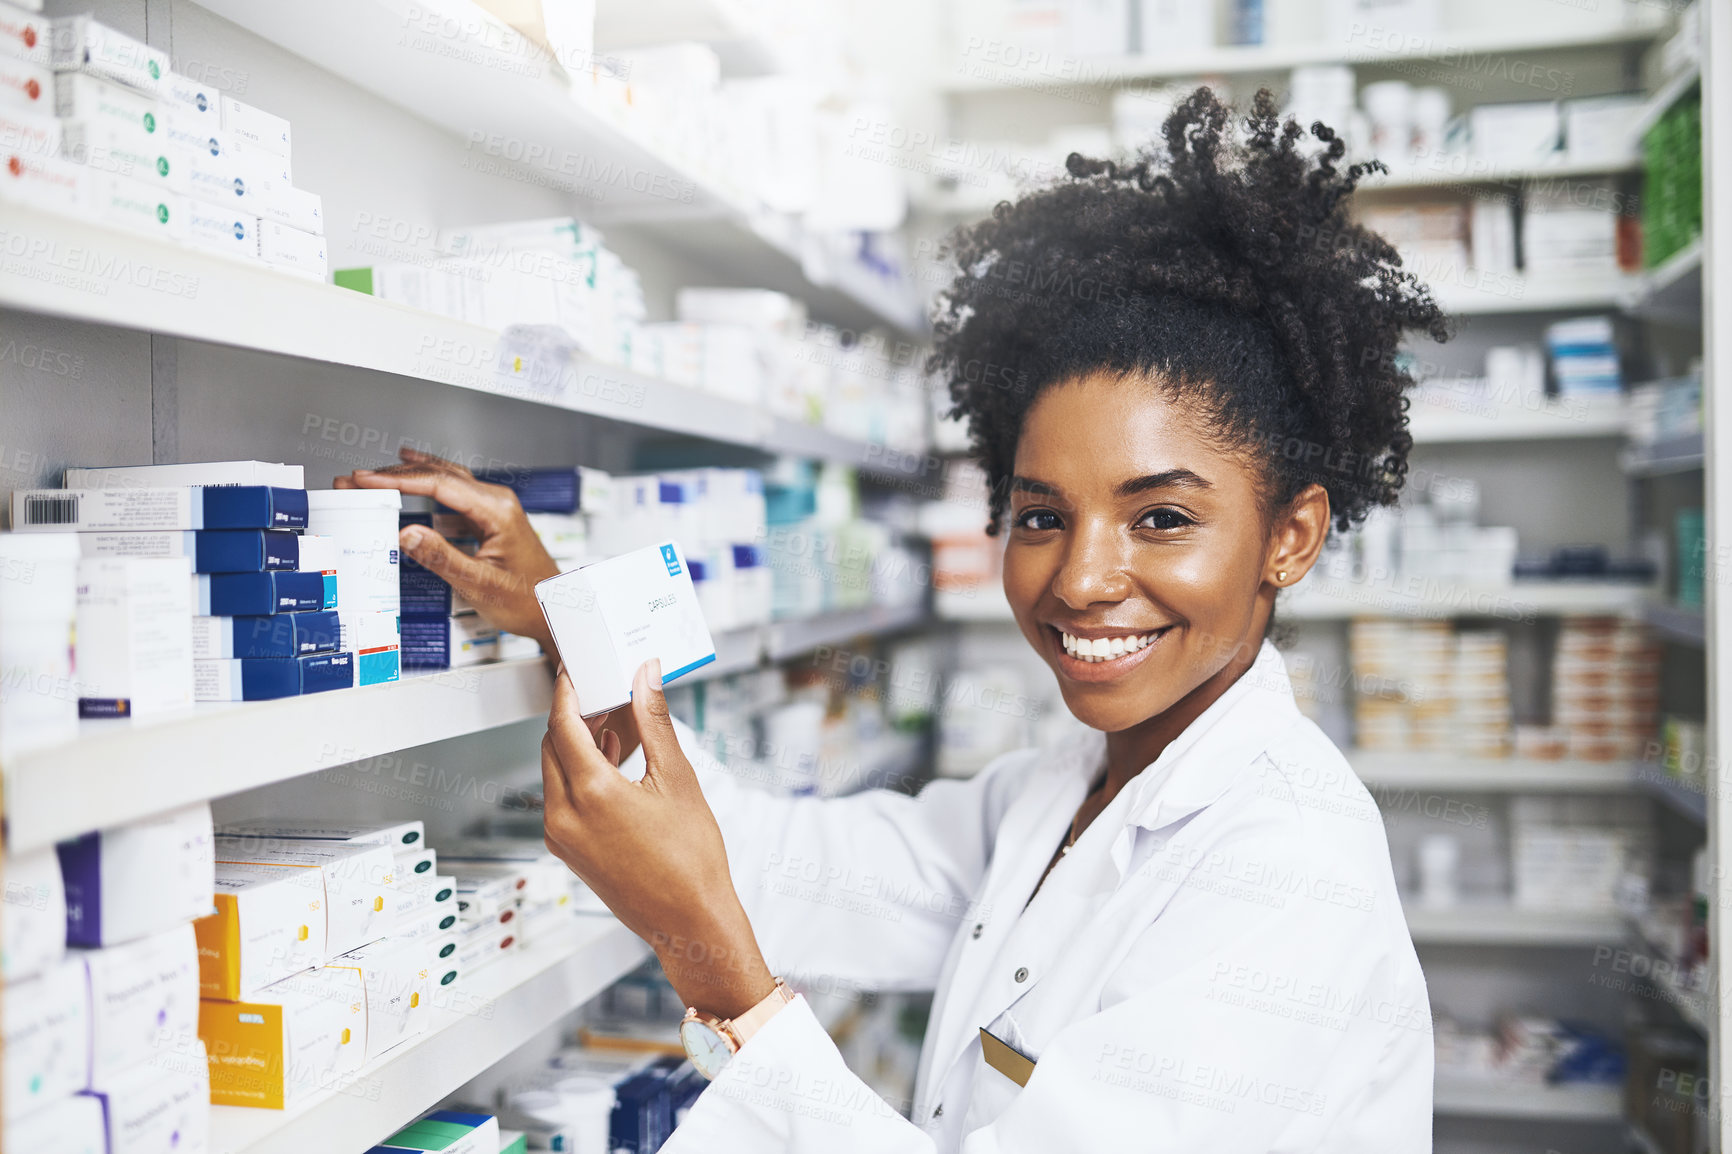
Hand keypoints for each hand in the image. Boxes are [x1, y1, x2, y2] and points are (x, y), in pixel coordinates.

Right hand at [334, 448, 560, 651]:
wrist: (554, 610)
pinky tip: (412, 475)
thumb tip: (406, 533)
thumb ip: (441, 557)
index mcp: (498, 511)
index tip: (365, 479)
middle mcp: (498, 502)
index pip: (440, 485)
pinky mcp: (491, 517)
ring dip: (409, 476)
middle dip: (395, 475)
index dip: (398, 480)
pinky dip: (427, 484)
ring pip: (446, 480)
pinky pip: (454, 492)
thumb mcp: (480, 584)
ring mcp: (496, 507)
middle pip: (440, 476)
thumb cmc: (528, 601)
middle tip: (357, 478)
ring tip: (373, 475)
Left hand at [542, 660, 775, 1019]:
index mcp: (591, 793)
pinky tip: (614, 763)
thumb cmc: (691, 860)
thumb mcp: (678, 779)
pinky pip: (563, 798)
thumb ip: (655, 721)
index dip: (568, 690)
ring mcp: (561, 836)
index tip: (576, 669)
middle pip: (553, 745)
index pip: (563, 724)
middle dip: (575, 715)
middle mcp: (564, 816)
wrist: (689, 921)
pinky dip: (581, 774)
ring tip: (617, 726)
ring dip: (579, 744)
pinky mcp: (567, 850)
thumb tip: (646, 676)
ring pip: (555, 771)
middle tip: (605, 693)